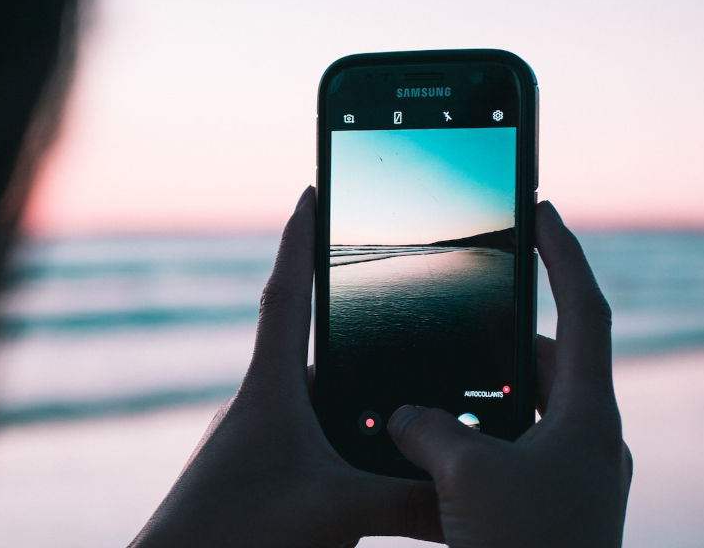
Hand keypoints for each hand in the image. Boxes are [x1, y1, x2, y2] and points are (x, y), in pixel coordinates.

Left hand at [131, 187, 440, 547]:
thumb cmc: (234, 535)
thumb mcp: (335, 511)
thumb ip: (409, 499)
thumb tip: (469, 495)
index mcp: (271, 388)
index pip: (289, 293)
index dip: (302, 239)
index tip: (313, 190)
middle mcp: (264, 408)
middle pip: (322, 353)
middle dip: (362, 334)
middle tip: (410, 313)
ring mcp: (262, 447)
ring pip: (326, 411)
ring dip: (363, 406)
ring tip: (417, 409)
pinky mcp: (265, 483)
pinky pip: (320, 452)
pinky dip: (352, 453)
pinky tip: (383, 474)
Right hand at [386, 201, 632, 546]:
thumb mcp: (466, 477)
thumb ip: (429, 428)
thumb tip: (405, 417)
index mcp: (589, 416)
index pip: (585, 309)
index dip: (563, 253)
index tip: (541, 210)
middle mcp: (590, 442)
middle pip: (549, 363)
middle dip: (500, 341)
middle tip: (456, 321)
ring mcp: (575, 481)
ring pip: (526, 416)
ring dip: (482, 401)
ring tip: (429, 394)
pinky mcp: (552, 514)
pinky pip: (514, 459)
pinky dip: (477, 447)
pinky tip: (431, 458)